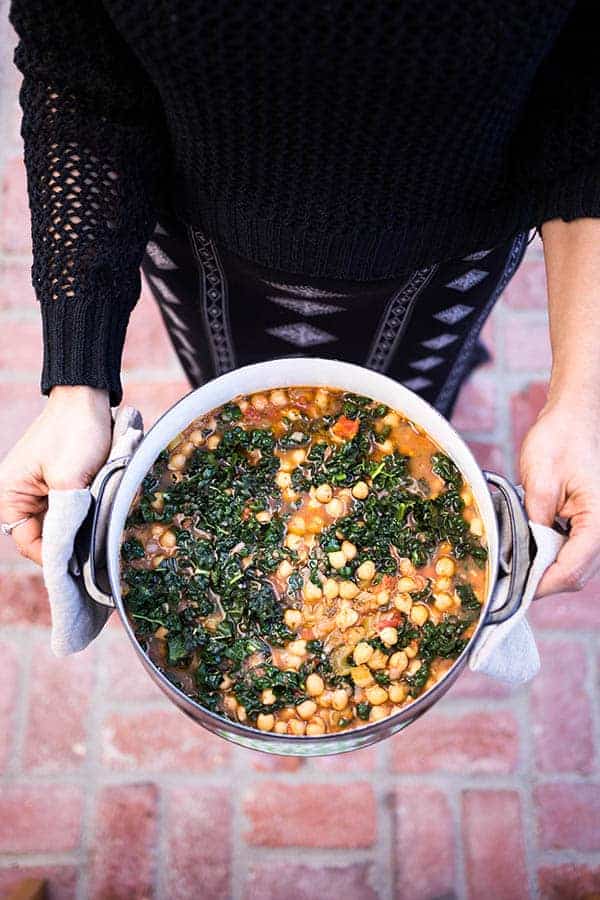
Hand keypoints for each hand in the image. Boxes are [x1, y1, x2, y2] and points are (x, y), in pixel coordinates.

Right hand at [0, 386, 111, 564]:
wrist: (88, 396)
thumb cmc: (75, 433)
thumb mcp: (69, 480)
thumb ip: (64, 519)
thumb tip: (66, 556)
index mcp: (10, 493)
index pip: (28, 542)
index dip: (53, 557)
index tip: (80, 568)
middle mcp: (21, 493)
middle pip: (44, 536)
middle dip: (69, 545)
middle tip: (95, 558)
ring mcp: (42, 488)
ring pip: (60, 524)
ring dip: (79, 530)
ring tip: (101, 541)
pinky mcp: (62, 482)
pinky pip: (71, 510)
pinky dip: (85, 516)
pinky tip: (102, 522)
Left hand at [519, 397, 599, 596]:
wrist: (575, 415)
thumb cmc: (561, 439)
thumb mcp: (540, 480)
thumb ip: (533, 522)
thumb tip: (521, 556)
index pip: (572, 570)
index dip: (541, 583)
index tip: (512, 588)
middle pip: (575, 574)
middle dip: (541, 579)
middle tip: (506, 578)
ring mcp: (597, 527)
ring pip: (573, 565)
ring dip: (544, 566)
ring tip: (514, 560)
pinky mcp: (588, 523)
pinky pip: (571, 549)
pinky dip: (549, 552)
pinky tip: (526, 543)